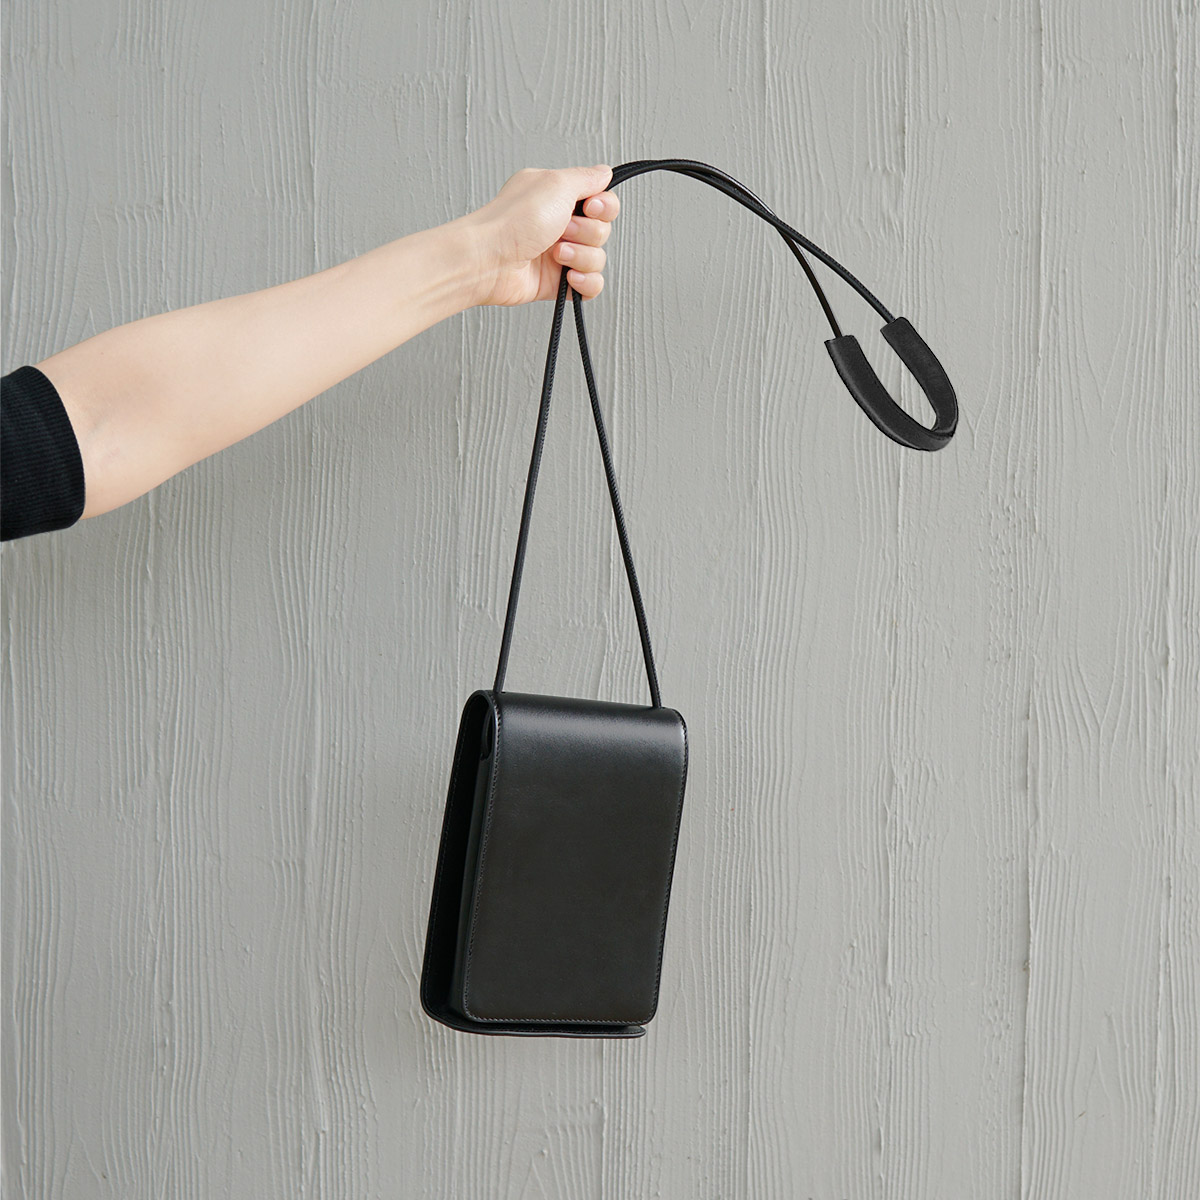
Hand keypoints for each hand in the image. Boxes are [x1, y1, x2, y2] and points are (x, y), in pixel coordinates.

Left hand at [468, 164, 619, 306]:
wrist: (489, 260)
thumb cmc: (513, 221)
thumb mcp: (556, 184)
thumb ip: (587, 178)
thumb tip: (604, 173)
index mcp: (559, 197)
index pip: (602, 202)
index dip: (604, 207)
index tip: (590, 207)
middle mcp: (559, 224)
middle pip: (602, 231)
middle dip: (587, 232)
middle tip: (562, 229)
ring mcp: (559, 254)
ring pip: (597, 259)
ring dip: (581, 256)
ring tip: (555, 253)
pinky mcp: (556, 282)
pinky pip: (590, 286)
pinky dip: (585, 282)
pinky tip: (569, 277)